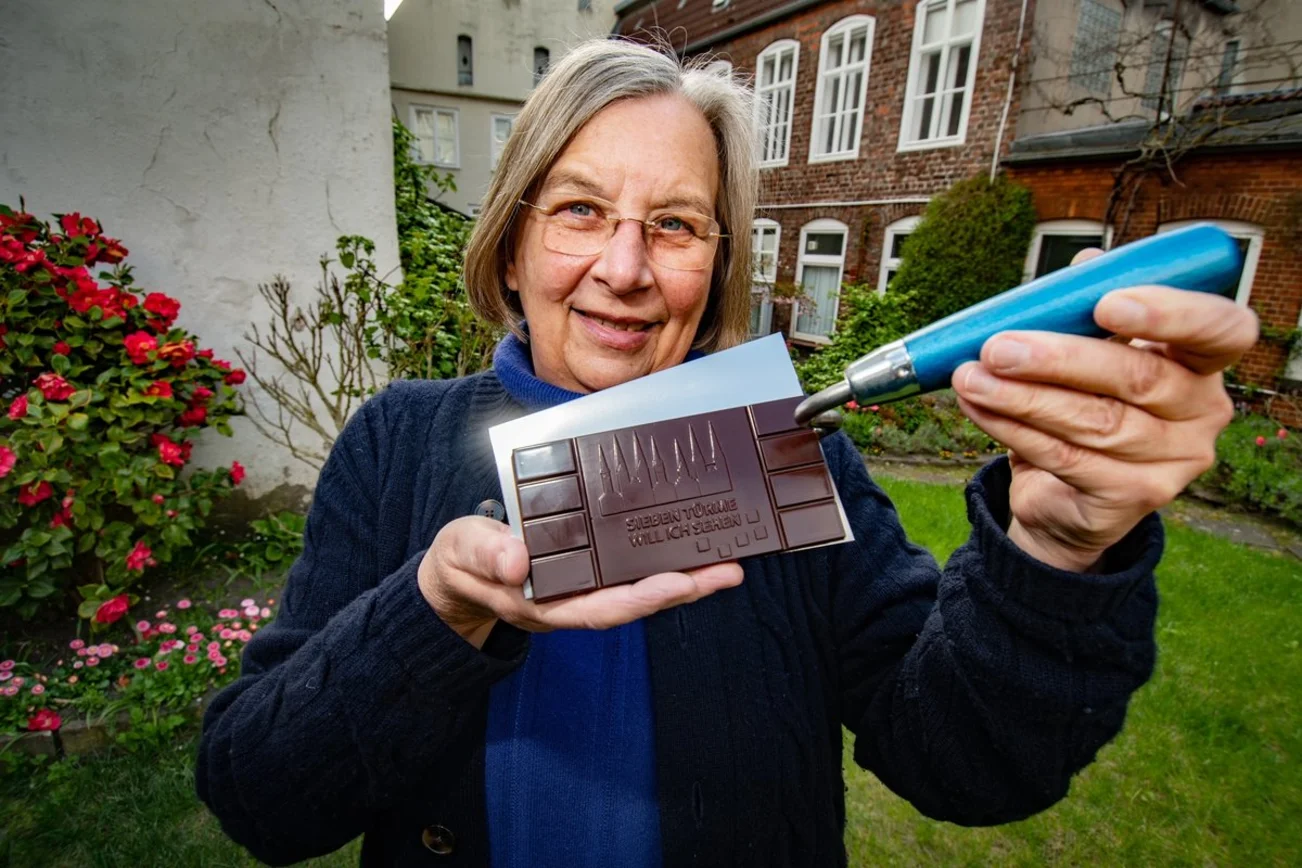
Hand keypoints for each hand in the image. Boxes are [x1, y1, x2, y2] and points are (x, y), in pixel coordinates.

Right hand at [417, 515, 743, 648]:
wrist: (458, 572)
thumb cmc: (462, 560)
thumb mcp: (463, 551)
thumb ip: (486, 554)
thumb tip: (516, 561)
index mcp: (545, 604)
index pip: (602, 608)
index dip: (643, 598)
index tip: (680, 583)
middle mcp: (573, 602)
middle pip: (637, 602)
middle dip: (685, 589)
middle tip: (729, 571)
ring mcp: (583, 589)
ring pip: (641, 589)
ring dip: (686, 578)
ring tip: (728, 562)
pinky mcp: (590, 571)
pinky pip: (632, 571)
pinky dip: (664, 561)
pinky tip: (692, 548)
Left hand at [951, 251, 1257, 571]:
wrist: (1066, 493)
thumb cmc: (1083, 403)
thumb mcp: (1087, 349)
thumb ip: (1089, 306)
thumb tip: (1086, 264)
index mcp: (1202, 359)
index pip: (1221, 329)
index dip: (1172, 315)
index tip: (1107, 304)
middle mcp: (1203, 410)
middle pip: (1141, 378)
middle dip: (1060, 359)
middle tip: (999, 347)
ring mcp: (1176, 459)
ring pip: (1096, 422)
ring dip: (1023, 397)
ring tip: (971, 377)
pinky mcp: (1137, 497)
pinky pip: (1068, 458)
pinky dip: (1014, 430)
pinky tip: (979, 408)